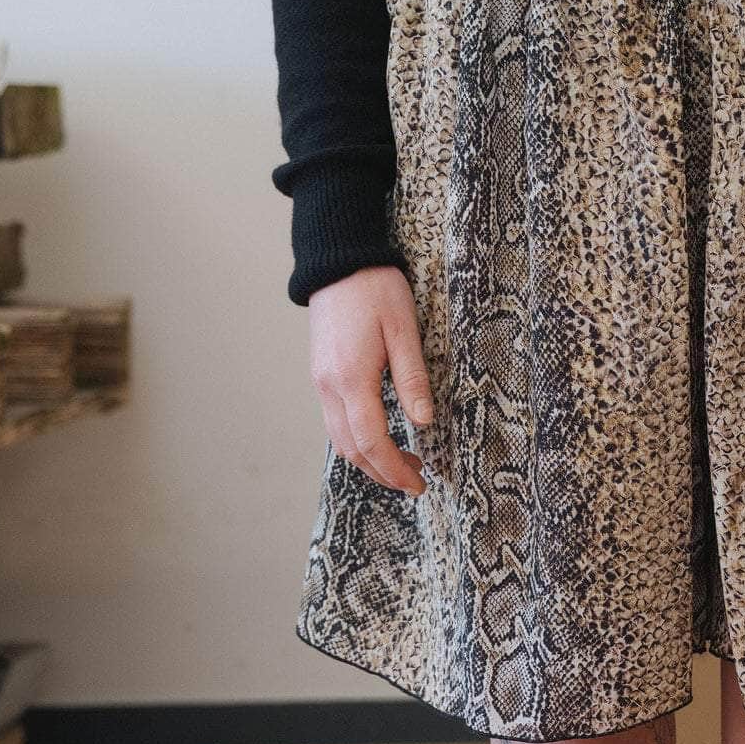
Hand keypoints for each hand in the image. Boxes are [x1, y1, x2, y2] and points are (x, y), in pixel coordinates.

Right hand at [308, 266, 430, 495]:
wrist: (338, 260)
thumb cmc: (375, 289)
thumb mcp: (404, 330)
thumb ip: (412, 379)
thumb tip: (423, 421)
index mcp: (351, 378)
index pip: (371, 441)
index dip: (394, 469)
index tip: (418, 483)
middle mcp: (329, 386)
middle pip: (351, 449)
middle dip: (382, 472)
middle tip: (415, 481)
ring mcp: (321, 381)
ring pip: (340, 438)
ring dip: (369, 459)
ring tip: (403, 463)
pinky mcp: (322, 374)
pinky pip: (335, 420)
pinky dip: (357, 440)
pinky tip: (380, 438)